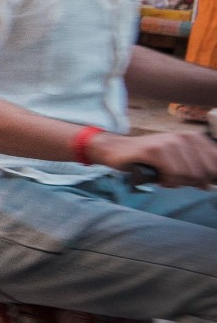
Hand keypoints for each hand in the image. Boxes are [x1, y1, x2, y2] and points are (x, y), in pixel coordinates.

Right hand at [91, 129, 216, 187]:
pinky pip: (172, 175)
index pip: (215, 162)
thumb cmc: (150, 158)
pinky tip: (158, 177)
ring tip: (164, 176)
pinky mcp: (155, 150)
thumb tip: (211, 185)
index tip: (194, 180)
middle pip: (202, 172)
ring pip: (187, 175)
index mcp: (194, 138)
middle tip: (173, 179)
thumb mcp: (179, 160)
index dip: (207, 177)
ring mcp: (170, 142)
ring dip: (175, 182)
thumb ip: (198, 168)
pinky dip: (166, 181)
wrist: (117, 150)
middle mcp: (185, 137)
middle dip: (189, 182)